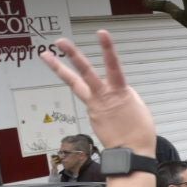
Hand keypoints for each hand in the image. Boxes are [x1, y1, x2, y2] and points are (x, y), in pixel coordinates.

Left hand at [41, 33, 155, 154]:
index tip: (101, 33)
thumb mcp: (137, 105)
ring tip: (46, 55)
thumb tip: (114, 89)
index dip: (107, 49)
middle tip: (60, 41)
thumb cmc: (140, 131)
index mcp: (120, 92)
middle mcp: (103, 97)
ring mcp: (94, 106)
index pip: (113, 65)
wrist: (132, 153)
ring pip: (75, 84)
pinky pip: (90, 102)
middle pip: (85, 73)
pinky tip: (108, 112)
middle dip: (73, 55)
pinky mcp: (91, 115)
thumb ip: (124, 93)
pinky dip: (96, 101)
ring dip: (60, 68)